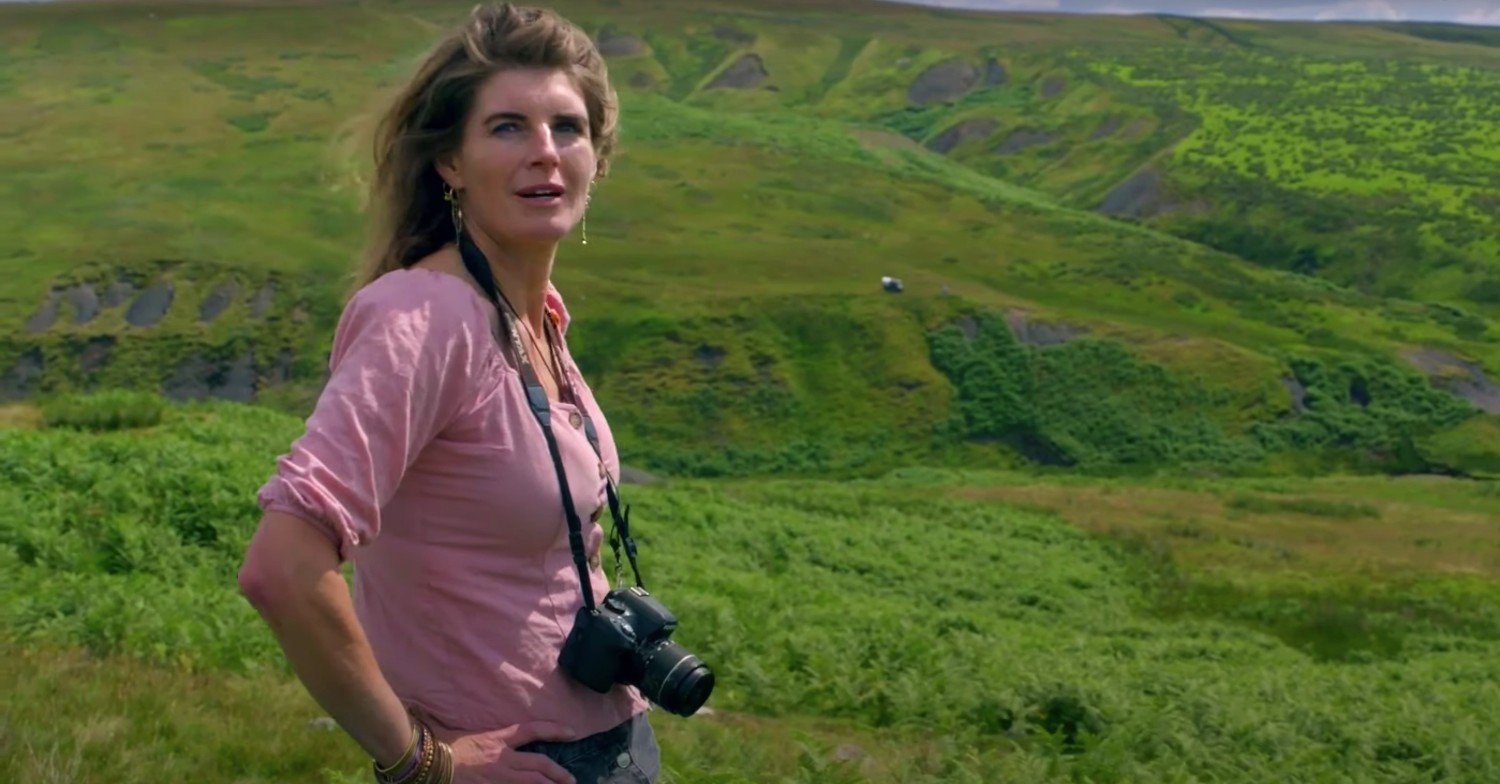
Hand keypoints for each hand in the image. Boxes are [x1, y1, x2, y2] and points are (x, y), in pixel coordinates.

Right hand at [440, 721, 578, 783]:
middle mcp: (503, 760)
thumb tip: (446, 708)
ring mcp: (499, 779)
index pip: (532, 730)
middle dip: (558, 773)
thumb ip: (471, 729)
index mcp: (497, 740)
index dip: (554, 730)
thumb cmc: (440, 747)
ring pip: (533, 783)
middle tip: (571, 780)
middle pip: (539, 765)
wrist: (429, 766)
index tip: (573, 732)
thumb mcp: (458, 731)